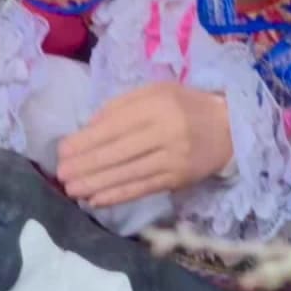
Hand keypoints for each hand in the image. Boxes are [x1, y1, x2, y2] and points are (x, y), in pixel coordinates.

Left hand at [57, 83, 232, 207]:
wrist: (229, 128)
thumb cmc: (185, 104)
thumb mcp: (156, 91)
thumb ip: (122, 104)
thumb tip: (89, 127)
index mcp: (158, 104)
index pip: (116, 126)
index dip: (87, 141)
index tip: (63, 150)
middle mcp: (166, 132)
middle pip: (119, 152)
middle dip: (87, 165)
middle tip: (61, 175)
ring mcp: (173, 159)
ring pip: (128, 174)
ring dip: (97, 184)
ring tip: (72, 190)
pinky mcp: (178, 180)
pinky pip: (142, 189)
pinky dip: (118, 196)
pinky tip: (97, 199)